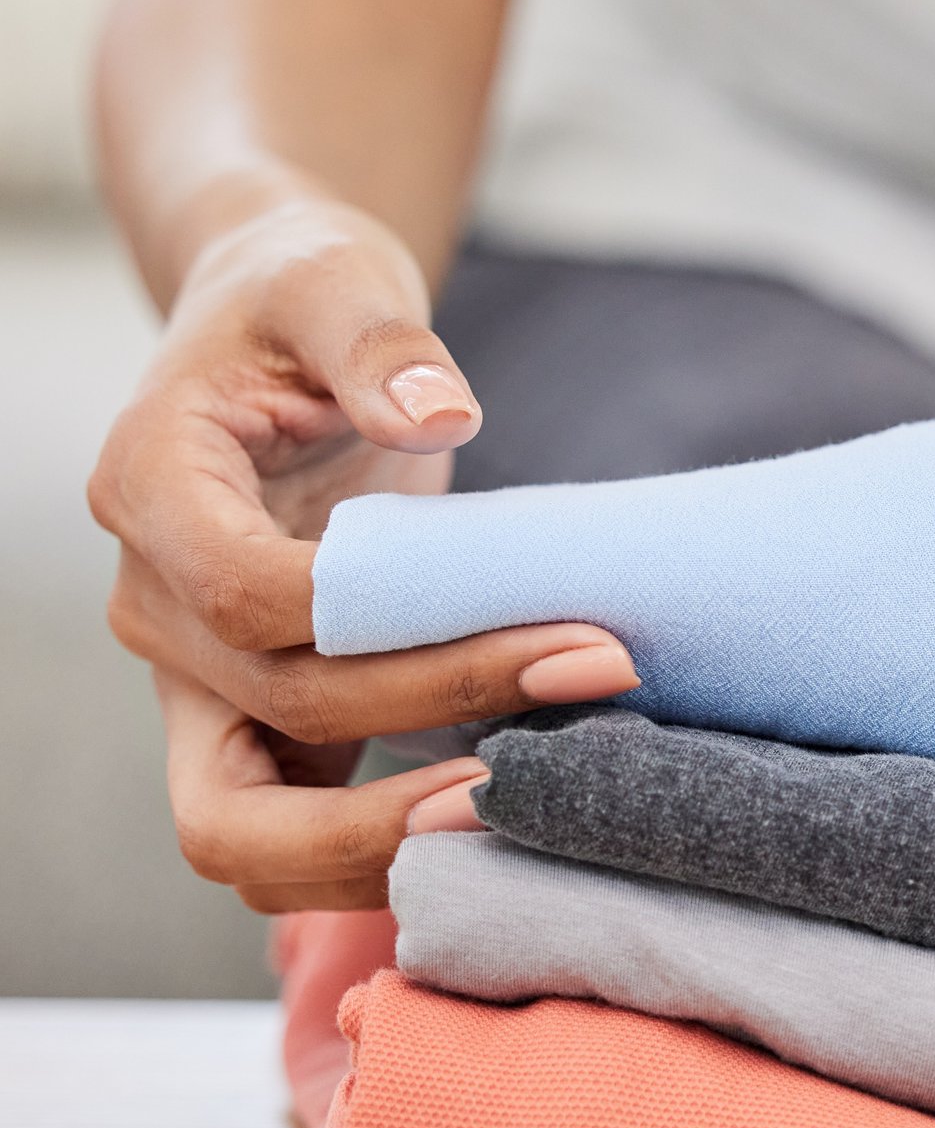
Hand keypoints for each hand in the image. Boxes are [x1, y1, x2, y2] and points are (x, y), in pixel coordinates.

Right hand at [90, 195, 634, 908]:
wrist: (276, 336)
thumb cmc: (302, 299)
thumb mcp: (336, 279)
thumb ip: (379, 344)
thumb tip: (440, 412)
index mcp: (153, 489)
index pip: (251, 604)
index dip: (400, 641)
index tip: (559, 636)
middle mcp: (153, 604)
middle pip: (269, 721)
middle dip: (429, 732)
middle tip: (588, 708)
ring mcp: (193, 679)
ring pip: (244, 833)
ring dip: (392, 842)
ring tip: (546, 810)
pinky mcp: (256, 722)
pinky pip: (294, 831)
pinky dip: (391, 848)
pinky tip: (515, 823)